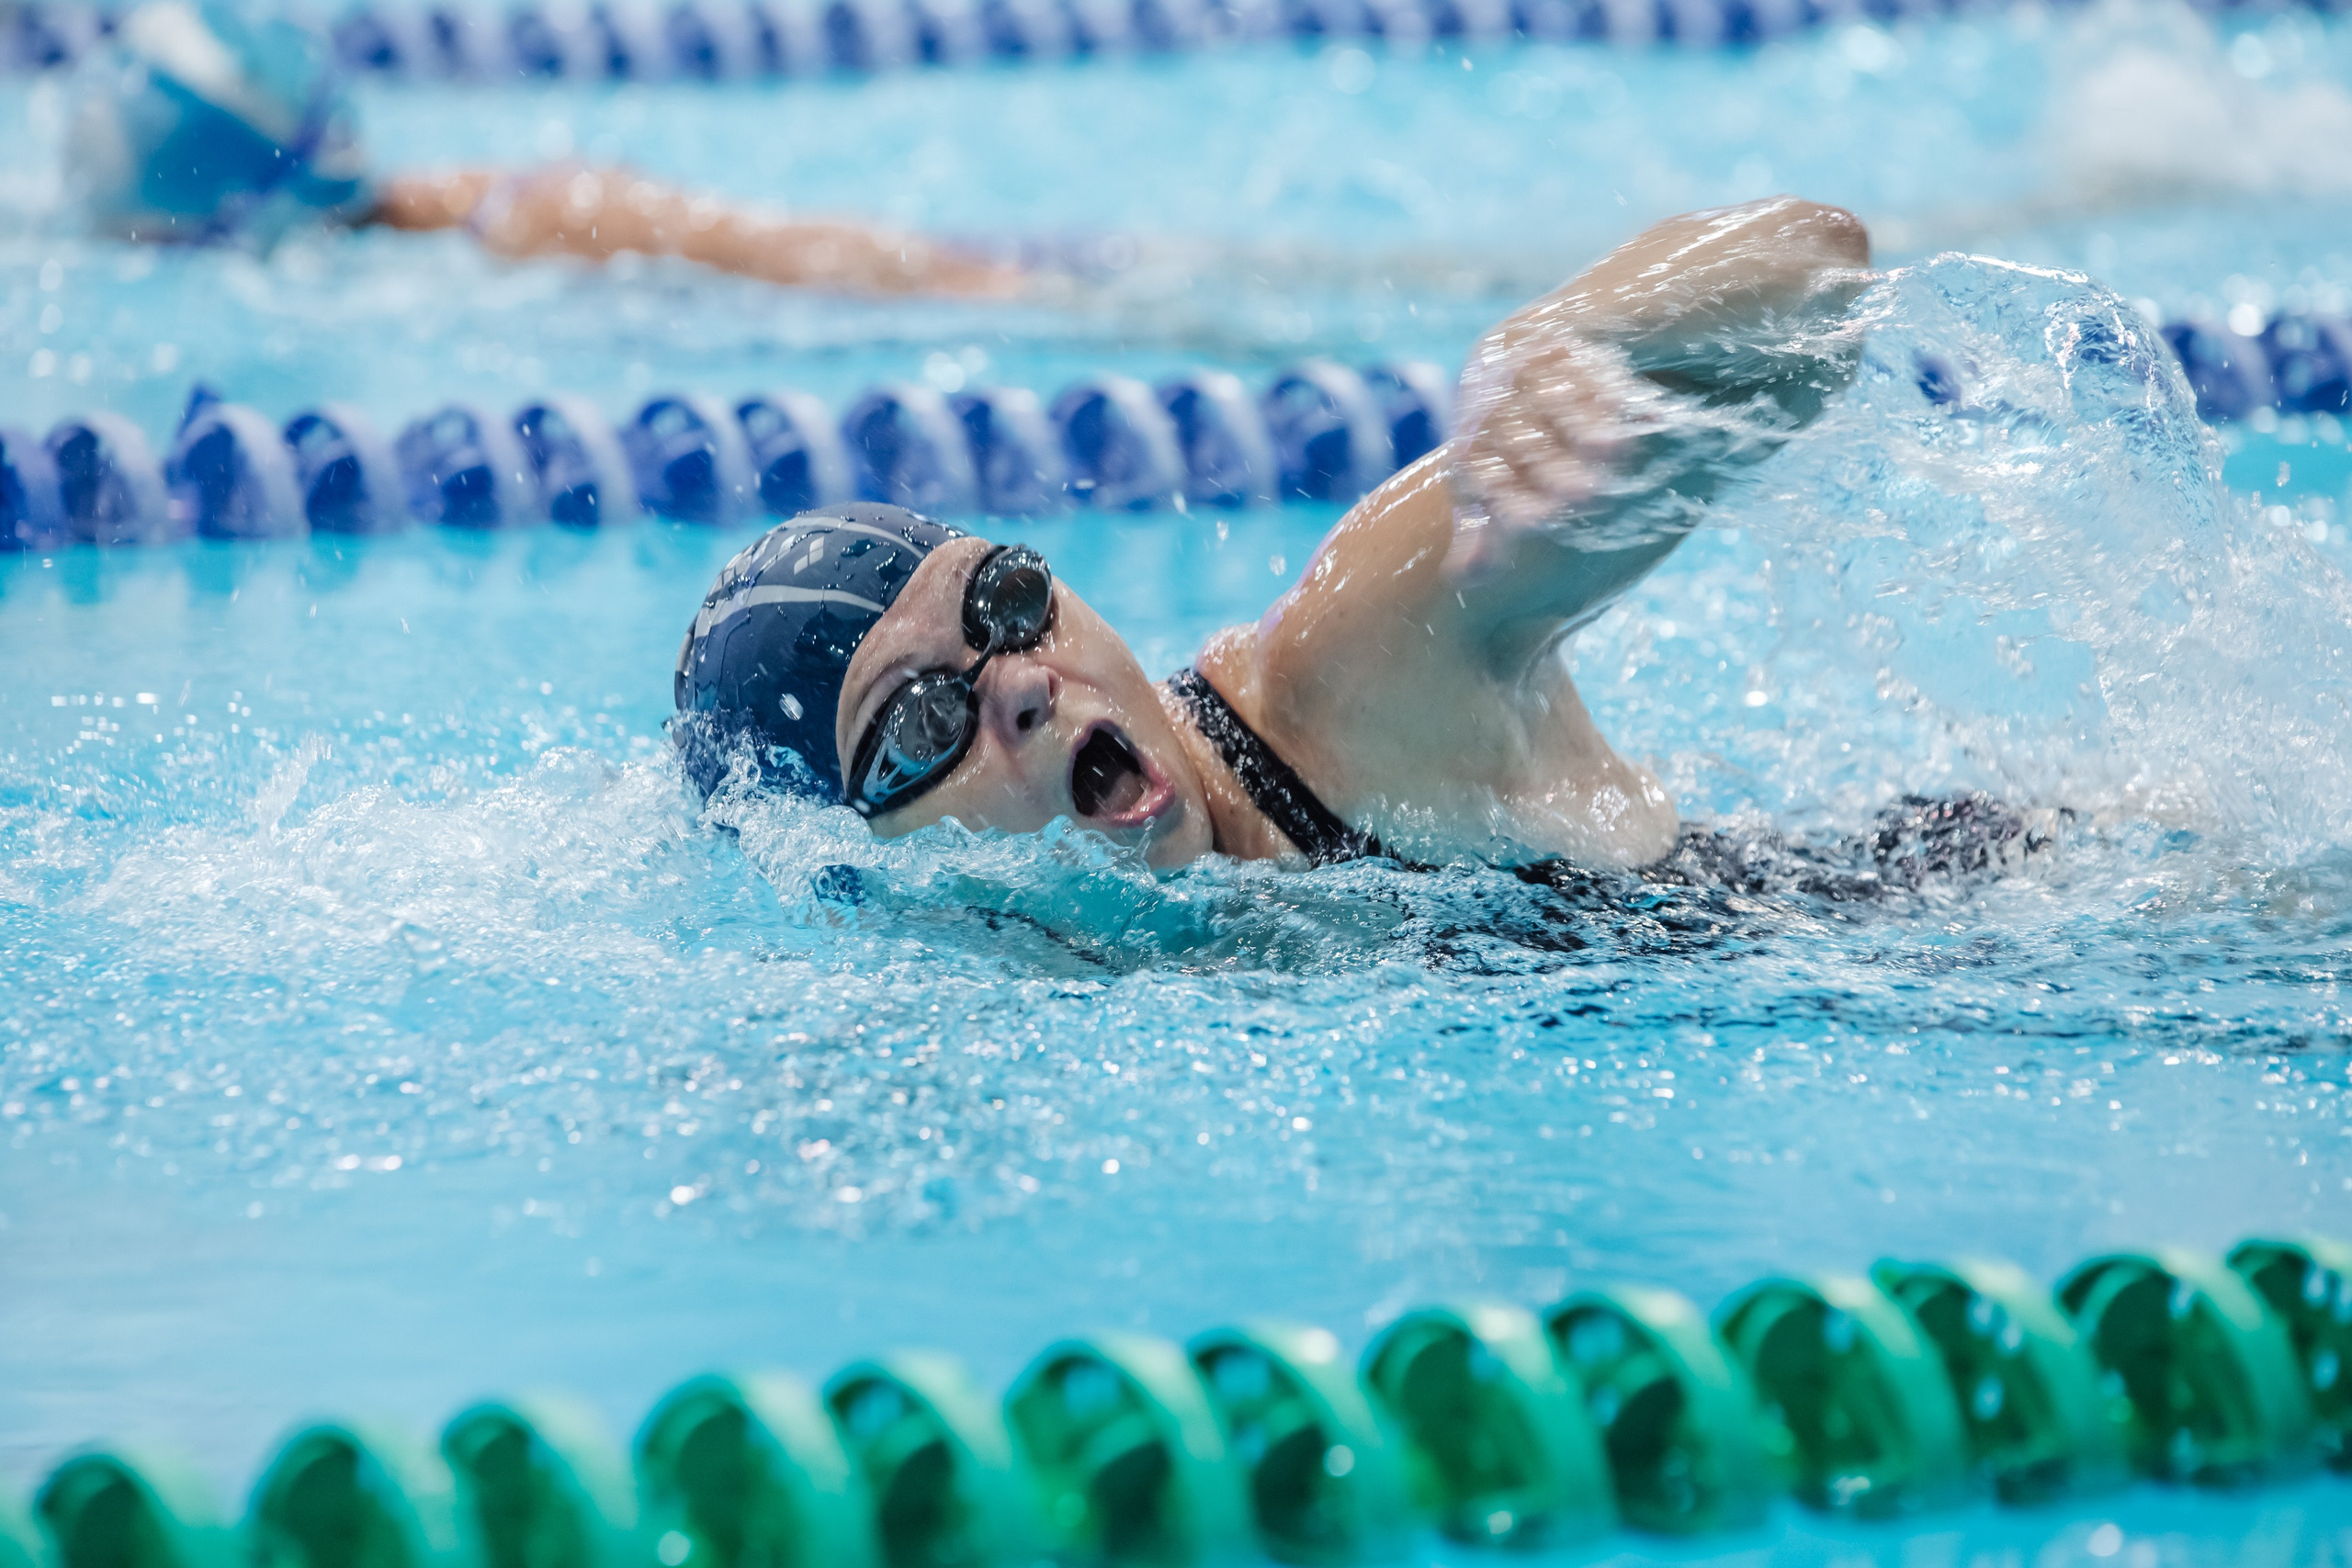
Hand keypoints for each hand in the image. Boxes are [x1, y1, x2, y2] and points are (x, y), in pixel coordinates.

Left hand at [1444, 326, 1672, 585]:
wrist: (1527, 351)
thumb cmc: (1512, 441)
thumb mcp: (1492, 483)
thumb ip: (1481, 531)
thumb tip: (1463, 583)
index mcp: (1467, 432)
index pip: (1474, 464)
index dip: (1501, 494)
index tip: (1532, 524)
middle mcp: (1488, 394)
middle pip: (1514, 433)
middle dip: (1549, 466)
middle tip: (1582, 498)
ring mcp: (1524, 363)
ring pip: (1550, 396)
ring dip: (1582, 424)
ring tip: (1616, 454)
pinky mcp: (1562, 338)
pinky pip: (1585, 365)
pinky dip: (1611, 390)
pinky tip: (1641, 413)